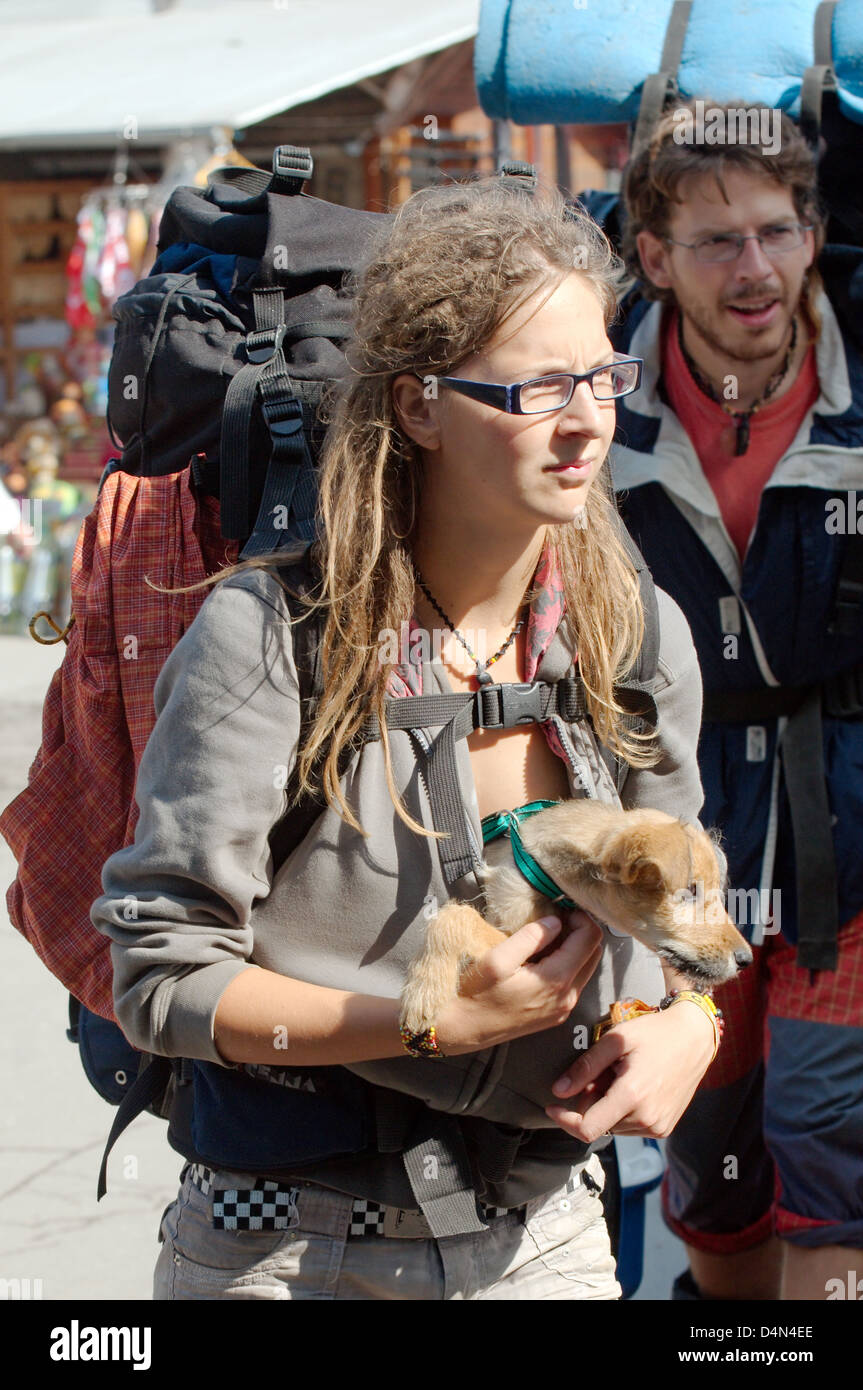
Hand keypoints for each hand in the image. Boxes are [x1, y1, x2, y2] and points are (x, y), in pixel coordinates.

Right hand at [436, 910, 602, 1053]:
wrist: (464, 1030)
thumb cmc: (475, 994)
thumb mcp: (497, 959)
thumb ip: (530, 937)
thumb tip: (556, 921)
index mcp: (556, 980)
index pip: (590, 939)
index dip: (582, 917)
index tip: (562, 907)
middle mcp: (567, 997)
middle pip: (594, 953)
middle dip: (581, 930)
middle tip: (556, 917)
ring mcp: (563, 1008)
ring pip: (586, 967)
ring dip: (575, 947)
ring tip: (548, 935)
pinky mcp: (556, 1014)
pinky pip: (574, 981)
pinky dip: (568, 963)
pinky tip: (544, 956)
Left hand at [544, 996, 716, 1140]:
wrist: (694, 1038)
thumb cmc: (655, 1033)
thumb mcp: (615, 1040)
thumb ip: (585, 1068)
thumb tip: (558, 1091)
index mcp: (632, 1096)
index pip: (587, 1128)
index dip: (564, 1119)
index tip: (552, 1105)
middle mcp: (647, 1119)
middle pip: (599, 1125)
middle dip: (589, 1103)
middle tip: (600, 1073)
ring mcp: (658, 1126)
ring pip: (613, 1126)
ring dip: (606, 1107)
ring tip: (619, 1076)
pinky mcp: (664, 1128)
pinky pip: (630, 1126)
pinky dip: (622, 1111)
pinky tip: (632, 1086)